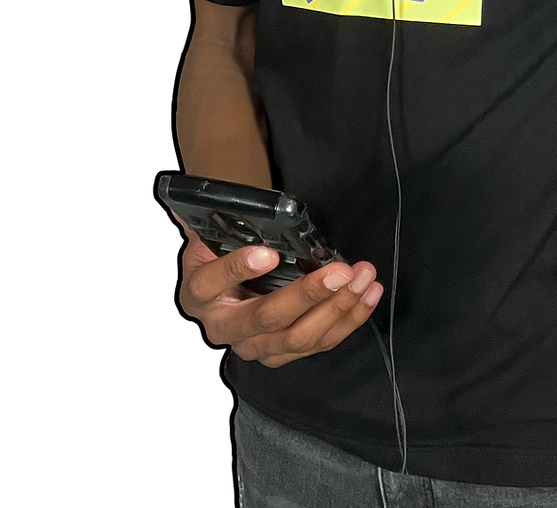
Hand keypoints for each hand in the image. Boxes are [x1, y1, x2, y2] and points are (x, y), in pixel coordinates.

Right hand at [171, 211, 382, 367]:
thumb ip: (212, 219)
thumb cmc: (220, 252)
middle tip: (341, 271)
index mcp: (198, 294)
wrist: (224, 288)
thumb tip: (187, 202)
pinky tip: (369, 294)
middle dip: (308, 295)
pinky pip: (318, 344)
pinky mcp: (282, 355)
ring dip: (336, 308)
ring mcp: (254, 347)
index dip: (239, 269)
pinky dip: (348, 320)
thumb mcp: (210, 234)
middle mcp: (222, 328)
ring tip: (362, 278)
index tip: (270, 254)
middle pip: (266, 318)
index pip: (212, 283)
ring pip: (298, 338)